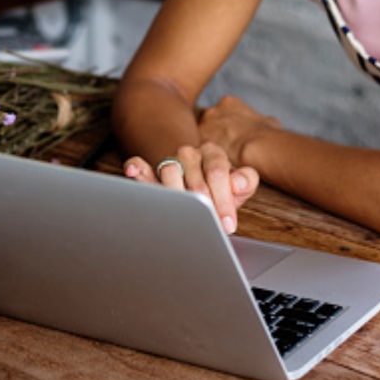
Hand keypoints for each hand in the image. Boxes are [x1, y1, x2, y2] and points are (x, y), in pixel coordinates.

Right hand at [124, 141, 258, 234]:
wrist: (203, 186)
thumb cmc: (222, 189)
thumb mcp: (239, 185)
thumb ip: (246, 180)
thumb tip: (237, 182)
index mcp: (213, 153)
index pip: (217, 172)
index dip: (223, 200)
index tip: (227, 224)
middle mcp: (190, 154)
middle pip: (194, 177)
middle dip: (203, 206)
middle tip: (210, 226)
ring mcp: (170, 161)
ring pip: (168, 172)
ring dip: (176, 194)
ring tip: (182, 213)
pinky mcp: (151, 171)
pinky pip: (140, 164)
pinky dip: (137, 167)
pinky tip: (134, 170)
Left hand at [198, 95, 281, 166]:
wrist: (257, 147)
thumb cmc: (266, 135)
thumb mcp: (269, 122)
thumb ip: (261, 120)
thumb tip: (266, 124)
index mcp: (228, 103)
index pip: (223, 111)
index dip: (227, 124)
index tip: (232, 135)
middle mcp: (212, 111)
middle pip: (209, 123)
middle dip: (215, 134)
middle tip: (224, 148)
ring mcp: (203, 127)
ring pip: (202, 137)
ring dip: (209, 146)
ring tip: (220, 160)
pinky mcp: (198, 144)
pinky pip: (199, 152)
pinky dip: (205, 159)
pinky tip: (216, 166)